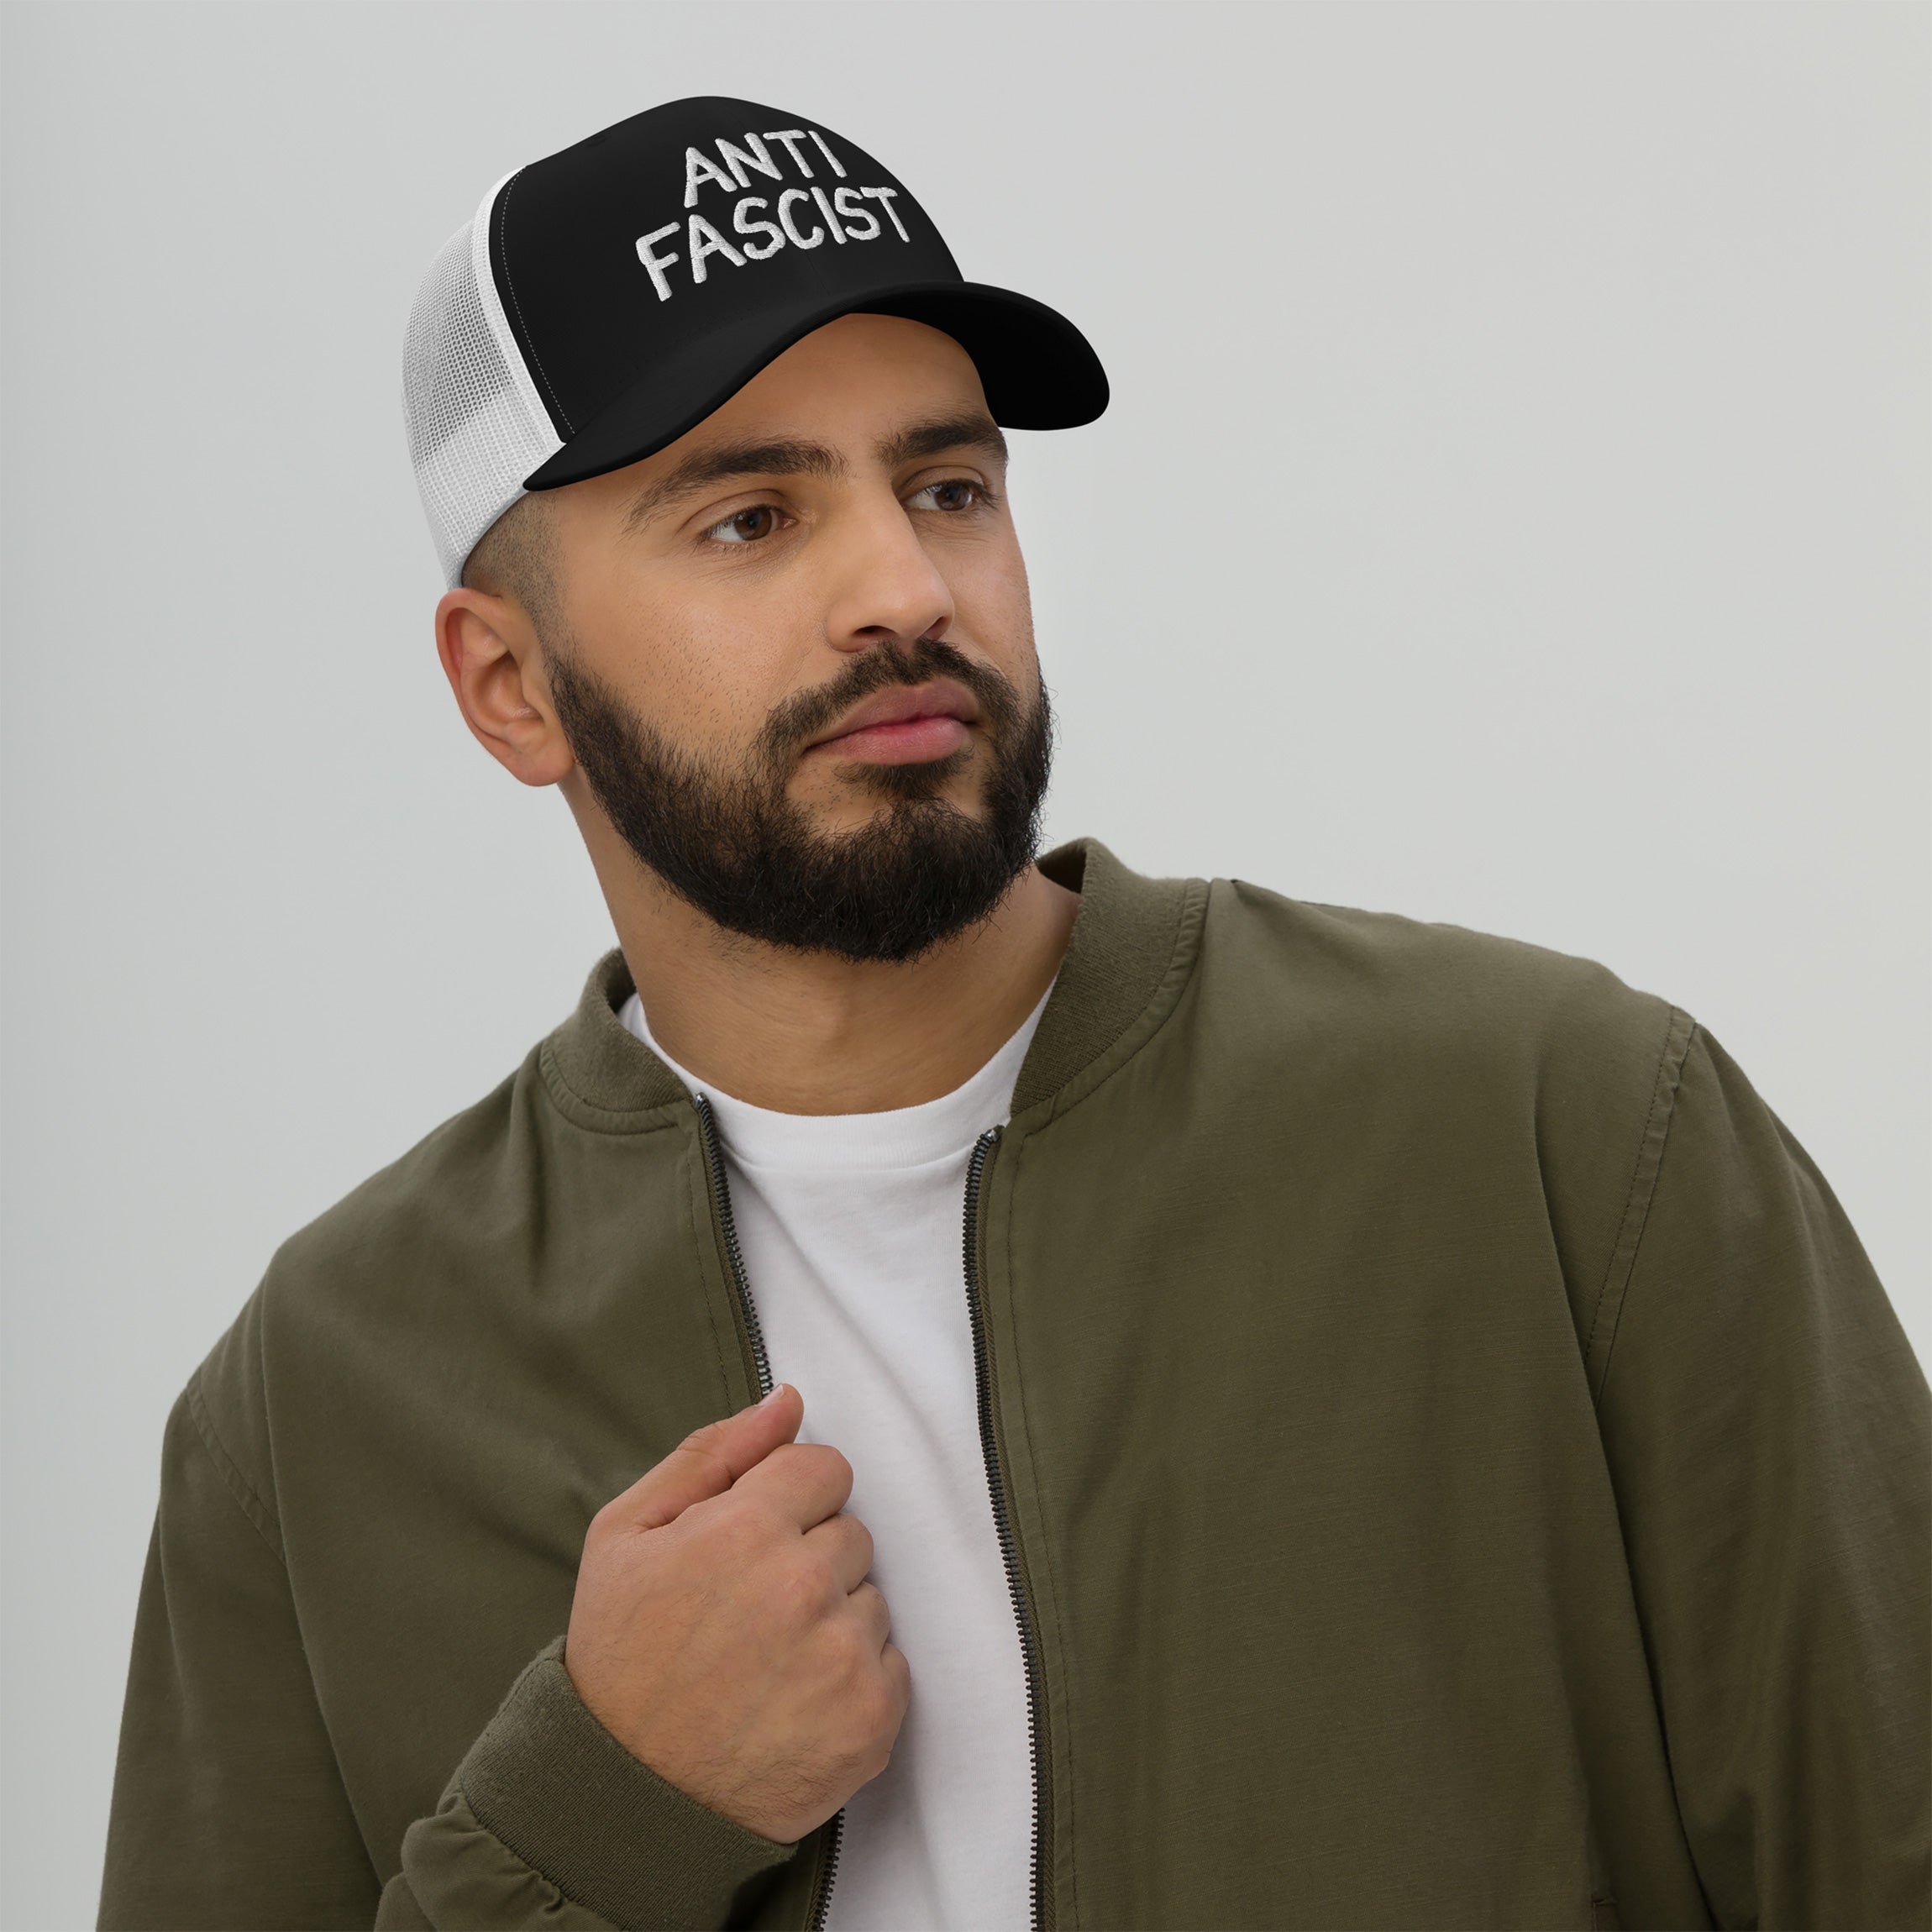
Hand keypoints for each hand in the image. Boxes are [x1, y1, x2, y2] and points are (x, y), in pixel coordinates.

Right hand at [564, 1385, 908, 1843]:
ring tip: (766, 1662)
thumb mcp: (627, 1534)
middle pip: (850, 1531)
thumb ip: (714, 1453)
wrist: (625, 1800)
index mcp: (744, 1529)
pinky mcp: (872, 1718)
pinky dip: (853, 1678)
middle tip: (748, 1612)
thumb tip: (788, 1401)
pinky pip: (892, 1662)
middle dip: (808, 1558)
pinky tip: (794, 1701)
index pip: (824, 1467)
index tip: (750, 1543)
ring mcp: (843, 1656)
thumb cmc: (619, 1659)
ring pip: (871, 1597)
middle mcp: (804, 1585)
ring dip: (832, 1619)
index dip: (786, 1501)